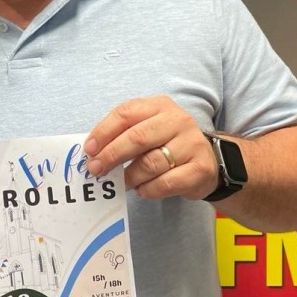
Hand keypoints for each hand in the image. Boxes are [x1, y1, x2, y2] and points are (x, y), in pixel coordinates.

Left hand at [84, 96, 219, 199]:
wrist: (207, 160)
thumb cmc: (167, 144)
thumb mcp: (147, 129)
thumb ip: (122, 134)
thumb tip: (93, 152)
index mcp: (160, 106)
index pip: (126, 113)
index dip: (103, 132)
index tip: (89, 149)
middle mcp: (178, 121)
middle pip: (137, 137)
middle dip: (111, 155)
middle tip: (96, 169)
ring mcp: (192, 144)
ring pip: (150, 163)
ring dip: (130, 176)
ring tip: (123, 182)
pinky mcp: (200, 168)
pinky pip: (165, 182)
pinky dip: (147, 189)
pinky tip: (142, 190)